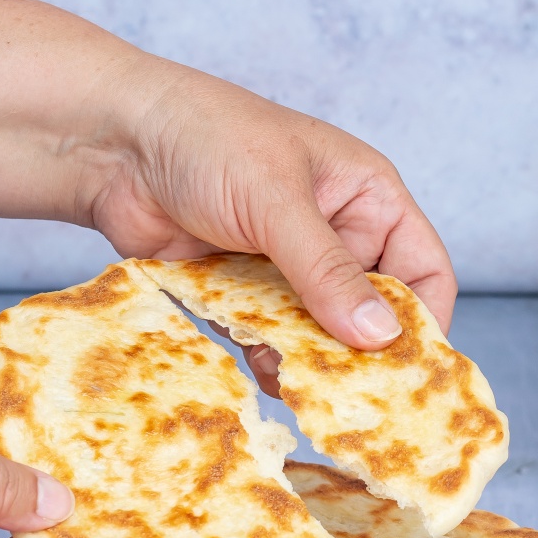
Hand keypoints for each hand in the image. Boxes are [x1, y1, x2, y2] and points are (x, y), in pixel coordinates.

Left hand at [89, 69, 456, 394]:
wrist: (112, 145)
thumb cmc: (205, 138)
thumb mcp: (276, 201)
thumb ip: (327, 271)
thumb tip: (381, 336)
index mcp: (365, 198)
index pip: (422, 268)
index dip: (425, 319)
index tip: (414, 371)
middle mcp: (335, 235)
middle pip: (373, 310)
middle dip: (367, 352)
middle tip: (362, 399)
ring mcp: (288, 266)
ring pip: (322, 330)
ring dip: (318, 361)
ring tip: (313, 395)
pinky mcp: (245, 292)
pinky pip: (274, 337)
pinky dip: (273, 359)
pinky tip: (268, 377)